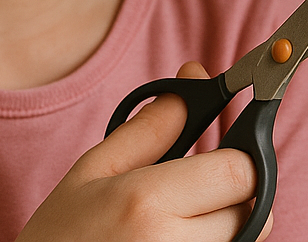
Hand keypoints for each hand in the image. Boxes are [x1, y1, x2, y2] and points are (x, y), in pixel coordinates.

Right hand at [16, 62, 271, 241]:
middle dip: (229, 197)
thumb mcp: (92, 174)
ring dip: (223, 229)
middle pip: (250, 209)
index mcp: (147, 202)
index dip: (236, 160)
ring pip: (241, 240)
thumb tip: (194, 81)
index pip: (240, 171)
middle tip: (191, 199)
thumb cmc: (57, 241)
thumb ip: (148, 129)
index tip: (216, 159)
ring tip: (174, 227)